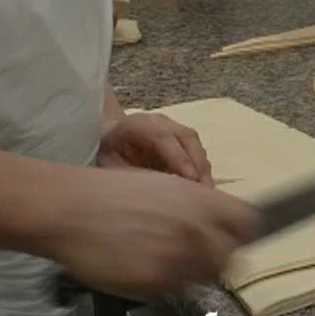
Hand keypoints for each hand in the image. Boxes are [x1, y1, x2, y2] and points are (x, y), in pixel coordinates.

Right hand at [40, 168, 260, 297]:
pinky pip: (173, 291)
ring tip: (162, 258)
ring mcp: (175, 258)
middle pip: (231, 258)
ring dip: (190, 273)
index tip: (240, 239)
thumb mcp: (166, 185)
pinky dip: (163, 285)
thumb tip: (227, 221)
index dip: (246, 234)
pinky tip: (142, 266)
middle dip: (218, 258)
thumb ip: (201, 204)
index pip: (249, 224)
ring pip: (203, 279)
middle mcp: (194, 229)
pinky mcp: (153, 283)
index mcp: (200, 201)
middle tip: (195, 256)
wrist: (70, 210)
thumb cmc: (113, 194)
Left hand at [98, 113, 213, 184]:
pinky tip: (202, 188)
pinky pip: (196, 151)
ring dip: (202, 168)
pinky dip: (201, 169)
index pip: (162, 136)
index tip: (189, 179)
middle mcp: (159, 121)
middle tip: (204, 191)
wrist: (110, 138)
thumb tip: (154, 191)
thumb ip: (130, 175)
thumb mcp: (109, 166)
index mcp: (137, 124)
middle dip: (197, 164)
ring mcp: (173, 127)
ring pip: (195, 144)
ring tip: (206, 194)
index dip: (177, 156)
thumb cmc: (108, 154)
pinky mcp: (182, 138)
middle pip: (186, 137)